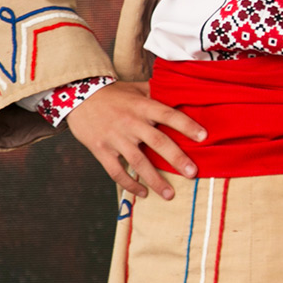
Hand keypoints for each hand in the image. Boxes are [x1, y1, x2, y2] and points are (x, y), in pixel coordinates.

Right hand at [66, 80, 206, 199]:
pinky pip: (117, 172)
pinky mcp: (101, 151)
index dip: (187, 125)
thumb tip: (182, 95)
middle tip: (193, 173)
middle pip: (158, 142)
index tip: (204, 137)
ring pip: (138, 162)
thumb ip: (157, 93)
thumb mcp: (136, 88)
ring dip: (155, 180)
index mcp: (142, 106)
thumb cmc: (113, 93)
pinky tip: (143, 193)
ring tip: (170, 194)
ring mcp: (115, 138)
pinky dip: (130, 184)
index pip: (169, 115)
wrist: (78, 97)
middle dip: (177, 158)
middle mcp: (131, 122)